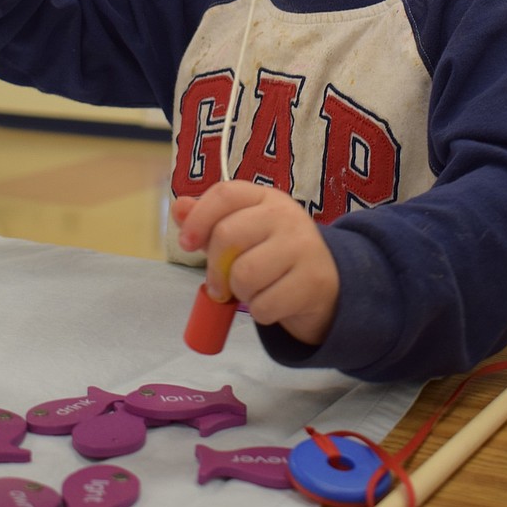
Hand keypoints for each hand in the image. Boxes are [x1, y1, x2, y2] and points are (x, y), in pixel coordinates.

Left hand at [172, 182, 339, 346]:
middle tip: (220, 284)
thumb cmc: (275, 254)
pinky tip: (272, 302)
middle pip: (228, 235)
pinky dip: (260, 312)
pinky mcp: (312, 281)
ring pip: (244, 274)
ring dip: (240, 292)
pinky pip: (264, 305)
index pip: (225, 194)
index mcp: (266, 197)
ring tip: (252, 290)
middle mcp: (286, 215)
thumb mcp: (244, 231)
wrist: (328, 282)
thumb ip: (210, 220)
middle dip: (215, 267)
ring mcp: (303, 246)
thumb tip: (178, 208)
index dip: (198, 218)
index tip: (186, 244)